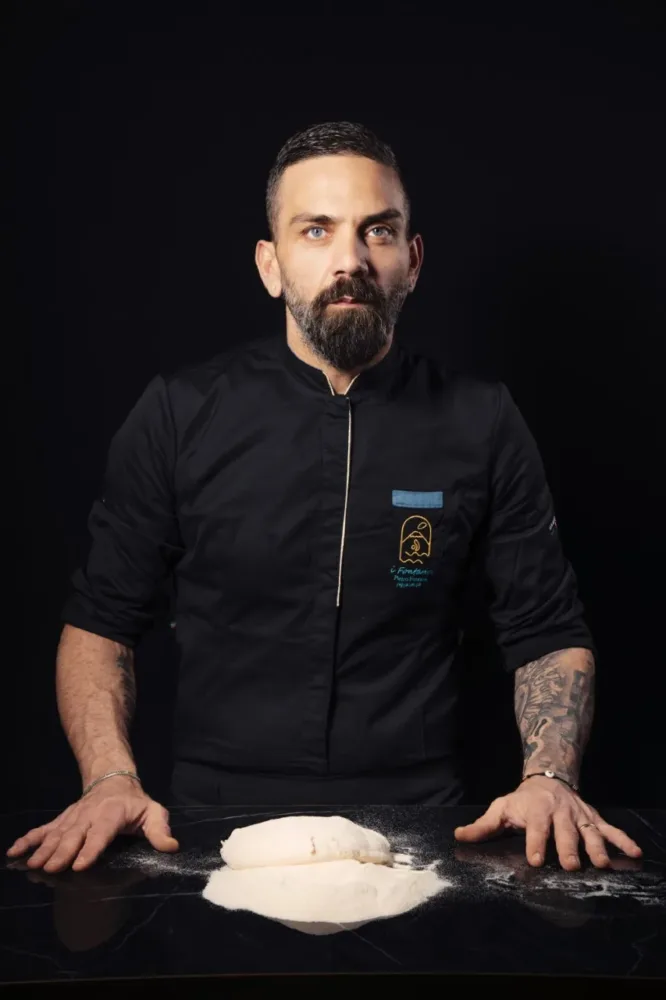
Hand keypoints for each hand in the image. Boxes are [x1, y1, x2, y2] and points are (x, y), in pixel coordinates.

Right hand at [5, 776, 178, 872]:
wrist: (112, 779)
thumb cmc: (134, 803)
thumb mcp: (153, 812)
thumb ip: (160, 831)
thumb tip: (171, 847)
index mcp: (112, 814)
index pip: (102, 832)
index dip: (92, 847)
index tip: (80, 864)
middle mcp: (89, 815)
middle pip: (74, 835)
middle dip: (62, 852)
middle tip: (51, 869)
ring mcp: (73, 817)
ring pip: (57, 834)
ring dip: (44, 849)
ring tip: (32, 865)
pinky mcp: (62, 820)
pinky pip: (43, 830)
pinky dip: (27, 840)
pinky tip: (14, 852)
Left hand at [453, 776, 642, 869]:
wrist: (548, 777)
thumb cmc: (522, 800)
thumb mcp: (501, 808)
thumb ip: (483, 826)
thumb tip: (459, 837)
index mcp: (536, 810)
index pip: (535, 828)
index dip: (536, 843)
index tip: (537, 860)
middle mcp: (560, 812)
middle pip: (565, 831)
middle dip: (568, 848)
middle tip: (571, 866)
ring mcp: (579, 815)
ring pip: (589, 831)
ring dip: (596, 846)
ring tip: (600, 863)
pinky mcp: (593, 817)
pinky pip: (610, 829)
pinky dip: (623, 840)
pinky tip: (635, 853)